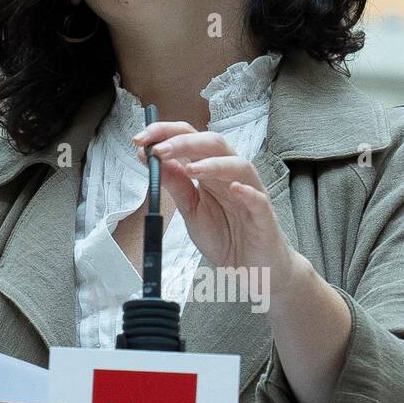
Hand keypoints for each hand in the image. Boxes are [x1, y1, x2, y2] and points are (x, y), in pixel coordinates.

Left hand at [131, 120, 297, 288]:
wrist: (251, 269)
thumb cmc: (226, 237)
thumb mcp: (190, 210)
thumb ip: (174, 184)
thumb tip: (148, 157)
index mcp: (211, 171)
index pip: (191, 139)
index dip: (166, 133)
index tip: (140, 139)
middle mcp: (231, 176)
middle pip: (214, 144)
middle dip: (184, 142)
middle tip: (158, 149)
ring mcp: (250, 193)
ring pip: (238, 165)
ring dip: (213, 163)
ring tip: (190, 169)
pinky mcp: (263, 216)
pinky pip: (258, 198)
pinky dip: (246, 191)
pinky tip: (233, 188)